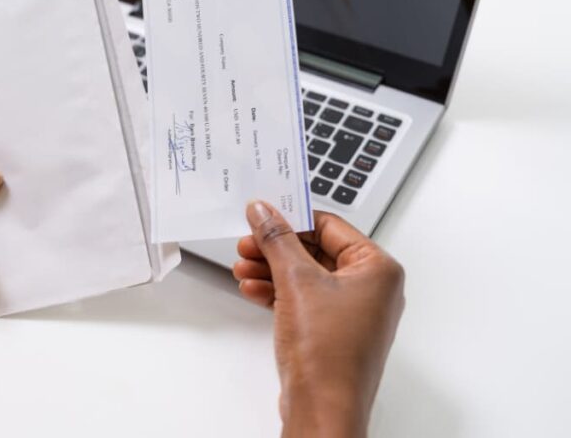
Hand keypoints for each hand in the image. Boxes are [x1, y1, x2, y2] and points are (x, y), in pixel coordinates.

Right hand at [233, 202, 404, 436]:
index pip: (330, 225)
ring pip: (306, 275)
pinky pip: (305, 299)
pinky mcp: (334, 330)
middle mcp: (372, 288)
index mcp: (378, 269)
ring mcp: (353, 312)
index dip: (292, 218)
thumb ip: (277, 239)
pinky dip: (278, 292)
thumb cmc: (329, 354)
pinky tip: (253, 290)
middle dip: (276, 248)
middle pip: (316, 250)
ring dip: (272, 269)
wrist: (323, 408)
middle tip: (247, 243)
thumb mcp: (296, 281)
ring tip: (243, 268)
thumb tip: (265, 212)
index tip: (262, 215)